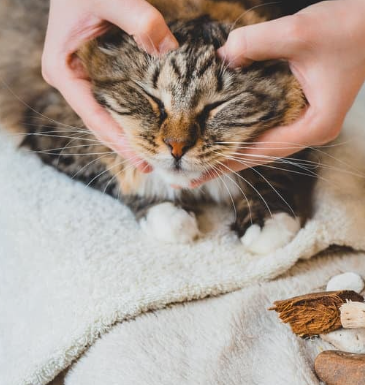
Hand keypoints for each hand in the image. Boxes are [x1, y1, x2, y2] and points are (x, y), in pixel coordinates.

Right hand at [42, 0, 177, 171]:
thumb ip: (139, 19)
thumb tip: (170, 50)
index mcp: (64, 71)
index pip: (94, 116)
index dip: (119, 139)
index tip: (142, 158)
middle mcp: (72, 81)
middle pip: (101, 123)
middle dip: (126, 144)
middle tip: (151, 164)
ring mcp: (83, 79)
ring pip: (107, 116)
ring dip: (128, 135)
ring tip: (150, 155)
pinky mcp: (96, 75)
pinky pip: (113, 103)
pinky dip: (130, 117)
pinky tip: (147, 129)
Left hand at [192, 0, 364, 186]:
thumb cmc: (346, 28)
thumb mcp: (297, 33)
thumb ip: (253, 43)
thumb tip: (219, 57)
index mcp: (313, 125)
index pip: (260, 151)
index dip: (226, 161)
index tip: (199, 173)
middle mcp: (309, 131)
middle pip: (257, 155)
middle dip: (223, 164)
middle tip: (191, 178)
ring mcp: (305, 124)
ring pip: (260, 145)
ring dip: (231, 153)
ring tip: (201, 165)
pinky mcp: (300, 113)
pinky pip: (265, 130)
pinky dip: (242, 137)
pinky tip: (224, 141)